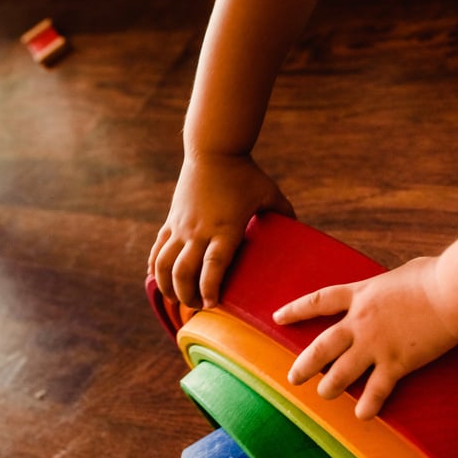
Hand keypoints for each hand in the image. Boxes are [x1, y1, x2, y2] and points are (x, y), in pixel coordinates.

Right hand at [149, 153, 293, 308]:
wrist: (212, 150)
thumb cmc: (245, 173)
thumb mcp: (270, 193)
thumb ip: (285, 213)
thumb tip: (301, 231)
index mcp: (225, 228)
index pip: (212, 266)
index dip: (208, 288)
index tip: (212, 304)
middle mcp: (198, 231)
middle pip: (182, 272)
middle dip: (186, 296)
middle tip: (197, 307)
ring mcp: (180, 227)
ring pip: (163, 265)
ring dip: (166, 286)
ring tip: (176, 298)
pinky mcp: (170, 221)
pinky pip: (157, 250)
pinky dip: (155, 268)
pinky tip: (158, 279)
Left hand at [272, 257, 457, 419]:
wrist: (454, 291)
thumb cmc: (436, 275)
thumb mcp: (402, 273)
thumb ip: (391, 286)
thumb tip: (398, 283)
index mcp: (360, 294)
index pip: (318, 301)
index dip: (296, 310)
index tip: (277, 317)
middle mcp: (360, 322)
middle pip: (321, 346)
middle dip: (305, 364)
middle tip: (293, 377)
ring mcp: (376, 344)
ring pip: (341, 373)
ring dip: (330, 387)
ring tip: (324, 394)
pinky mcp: (396, 362)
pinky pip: (376, 390)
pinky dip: (368, 405)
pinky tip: (361, 416)